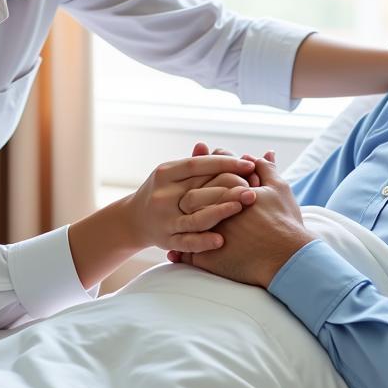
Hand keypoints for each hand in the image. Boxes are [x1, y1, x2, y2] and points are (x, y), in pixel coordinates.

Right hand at [126, 154, 256, 254]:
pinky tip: (221, 240)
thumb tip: (206, 144)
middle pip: (198, 191)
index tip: (249, 164)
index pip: (197, 165)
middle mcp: (163, 195)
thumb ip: (193, 162)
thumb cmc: (163, 191)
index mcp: (165, 173)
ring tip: (242, 207)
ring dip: (220, 212)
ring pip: (194, 218)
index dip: (224, 164)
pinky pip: (186, 242)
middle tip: (254, 190)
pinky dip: (203, 241)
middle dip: (229, 190)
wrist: (134, 220)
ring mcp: (163, 219)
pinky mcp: (165, 240)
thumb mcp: (172, 173)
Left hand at [168, 154, 314, 287]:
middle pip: (194, 193)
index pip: (215, 170)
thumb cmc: (285, 223)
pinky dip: (180, 252)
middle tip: (190, 194)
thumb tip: (259, 155)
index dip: (215, 166)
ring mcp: (208, 232)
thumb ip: (266, 169)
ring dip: (181, 219)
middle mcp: (216, 209)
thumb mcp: (279, 189)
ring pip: (186, 221)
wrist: (287, 258)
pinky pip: (185, 254)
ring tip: (181, 220)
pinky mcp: (206, 257)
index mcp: (232, 190)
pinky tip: (175, 251)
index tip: (214, 168)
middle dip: (192, 190)